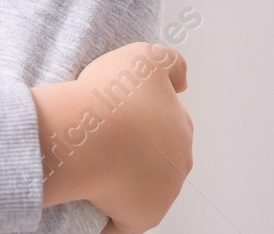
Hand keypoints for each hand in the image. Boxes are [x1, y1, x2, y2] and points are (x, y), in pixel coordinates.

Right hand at [33, 41, 191, 233]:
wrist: (91, 135)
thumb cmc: (111, 95)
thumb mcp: (145, 56)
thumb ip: (170, 63)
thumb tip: (182, 83)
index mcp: (180, 126)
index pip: (167, 125)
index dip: (142, 120)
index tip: (117, 117)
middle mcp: (178, 162)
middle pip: (158, 159)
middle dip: (137, 153)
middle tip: (101, 140)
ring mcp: (162, 193)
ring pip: (143, 189)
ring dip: (124, 182)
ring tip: (92, 168)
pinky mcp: (140, 218)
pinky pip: (124, 222)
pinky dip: (110, 218)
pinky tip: (92, 206)